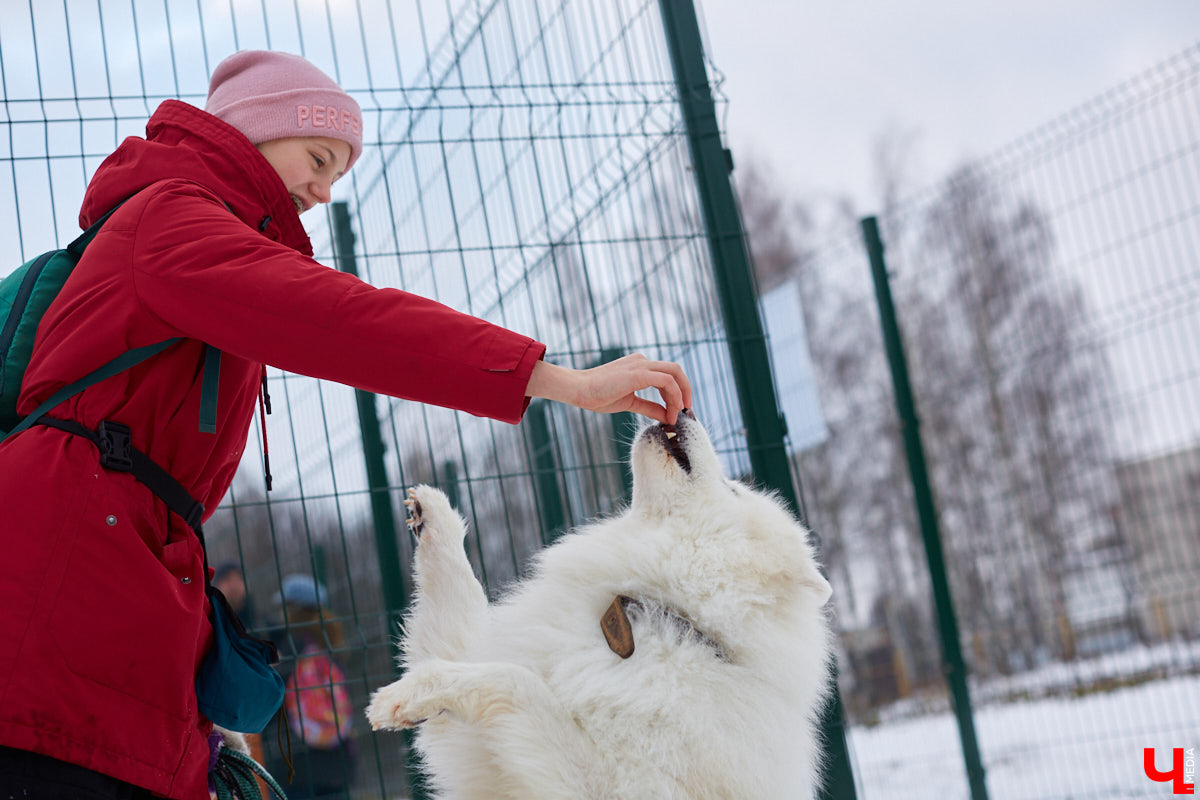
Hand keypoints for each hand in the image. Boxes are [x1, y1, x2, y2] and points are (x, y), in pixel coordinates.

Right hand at [526, 354, 692, 424]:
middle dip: (686, 390)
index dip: (677, 392)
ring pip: (675, 374)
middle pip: (676, 370)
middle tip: (686, 410)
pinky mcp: (638, 373)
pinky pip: (666, 382)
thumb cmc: (597, 395)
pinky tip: (670, 413)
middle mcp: (642, 361)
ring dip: (681, 395)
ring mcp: (641, 364)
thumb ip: (649, 407)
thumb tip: (666, 416)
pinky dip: (673, 397)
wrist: (578, 390)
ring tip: (677, 414)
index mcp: (639, 365)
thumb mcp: (630, 402)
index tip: (677, 411)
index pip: (667, 374)